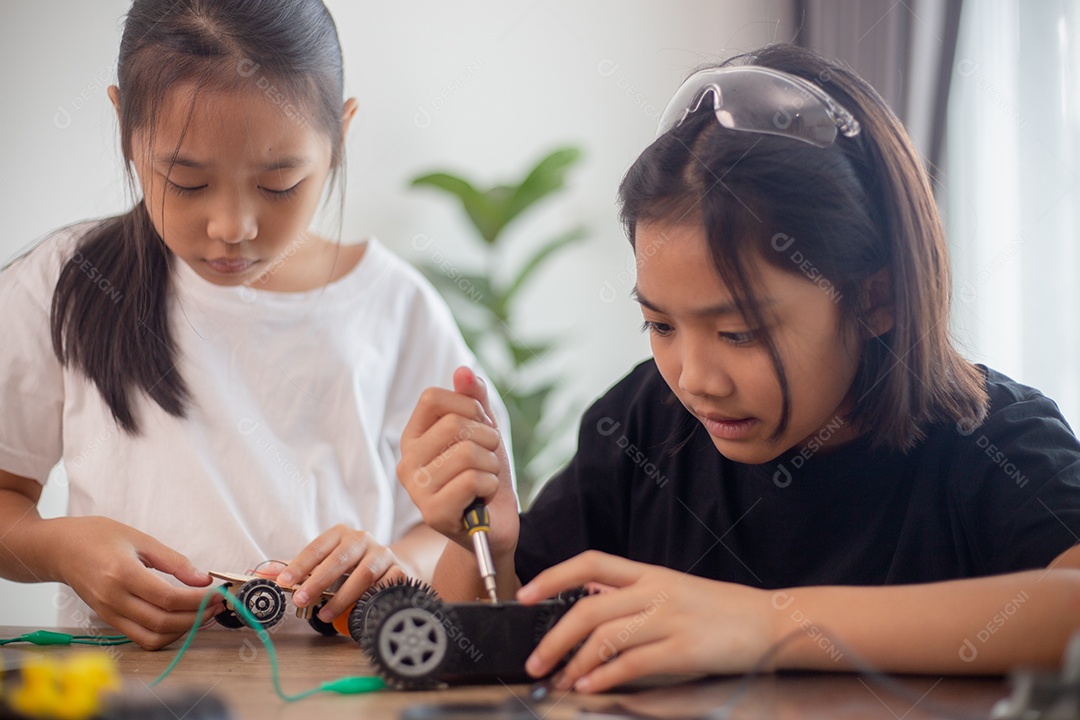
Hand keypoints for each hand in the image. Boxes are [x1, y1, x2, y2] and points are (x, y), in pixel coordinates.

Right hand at [48, 516, 219, 649]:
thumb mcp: (139, 538)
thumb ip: (173, 561)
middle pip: (162, 622)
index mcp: (122, 573)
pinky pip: (140, 638)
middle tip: (218, 604)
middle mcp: (114, 598)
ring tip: (204, 613)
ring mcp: (108, 613)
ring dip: (183, 630)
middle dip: (197, 617)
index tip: (218, 593)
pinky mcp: (107, 620)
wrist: (58, 549)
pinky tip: (181, 620)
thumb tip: (202, 579)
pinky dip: (165, 634)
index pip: (168, 598)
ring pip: (152, 636)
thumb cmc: (97, 536)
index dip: (198, 600)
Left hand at [269, 524, 405, 622]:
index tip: (284, 582)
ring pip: (363, 574)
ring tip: (323, 615)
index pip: (317, 547)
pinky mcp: (399, 570)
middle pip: (339, 559)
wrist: (388, 565)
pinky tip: (357, 610)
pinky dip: (369, 599)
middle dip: (317, 582)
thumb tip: (262, 573)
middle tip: (300, 600)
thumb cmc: (349, 565)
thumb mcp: (322, 562)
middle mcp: (363, 539)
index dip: (299, 565)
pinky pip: (384, 586)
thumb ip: (295, 568)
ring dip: (341, 597)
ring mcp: (383, 554)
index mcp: (341, 533)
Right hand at [397, 366, 517, 558]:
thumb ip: (474, 399)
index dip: (468, 406)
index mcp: (413, 438)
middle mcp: (406, 462)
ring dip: (492, 465)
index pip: (432, 398)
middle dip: (488, 438)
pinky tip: (482, 498)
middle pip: (455, 424)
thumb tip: (463, 370)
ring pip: (468, 453)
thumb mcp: (484, 431)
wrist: (496, 525)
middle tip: (488, 458)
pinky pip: (473, 480)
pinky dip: (490, 486)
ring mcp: (417, 490)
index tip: (480, 426)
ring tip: (485, 479)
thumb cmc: (486, 475)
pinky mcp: (433, 513)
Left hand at [518, 551, 773, 692]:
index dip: (553, 577)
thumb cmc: (720, 610)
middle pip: (588, 609)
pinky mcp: (684, 650)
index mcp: (650, 573)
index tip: (525, 595)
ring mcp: (670, 620)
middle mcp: (655, 592)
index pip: (590, 564)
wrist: (771, 622)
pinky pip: (633, 664)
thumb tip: (590, 601)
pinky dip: (605, 678)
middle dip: (553, 638)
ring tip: (560, 680)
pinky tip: (590, 687)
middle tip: (534, 660)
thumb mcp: (673, 590)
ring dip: (574, 664)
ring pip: (605, 639)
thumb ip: (633, 595)